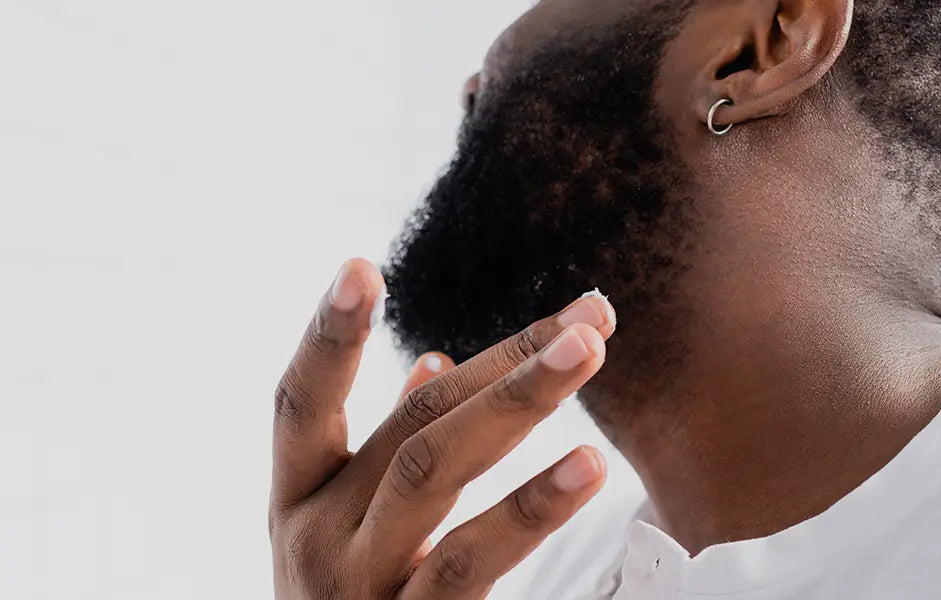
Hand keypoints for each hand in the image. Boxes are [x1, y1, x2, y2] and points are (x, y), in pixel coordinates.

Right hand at [269, 258, 616, 598]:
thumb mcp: (344, 530)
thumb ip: (381, 447)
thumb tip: (431, 354)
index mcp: (295, 504)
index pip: (297, 406)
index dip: (326, 336)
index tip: (361, 264)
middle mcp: (316, 540)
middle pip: (409, 427)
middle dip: (500, 363)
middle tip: (585, 317)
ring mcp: (360, 590)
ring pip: (435, 475)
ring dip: (517, 404)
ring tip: (588, 354)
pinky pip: (475, 561)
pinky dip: (531, 505)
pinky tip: (588, 464)